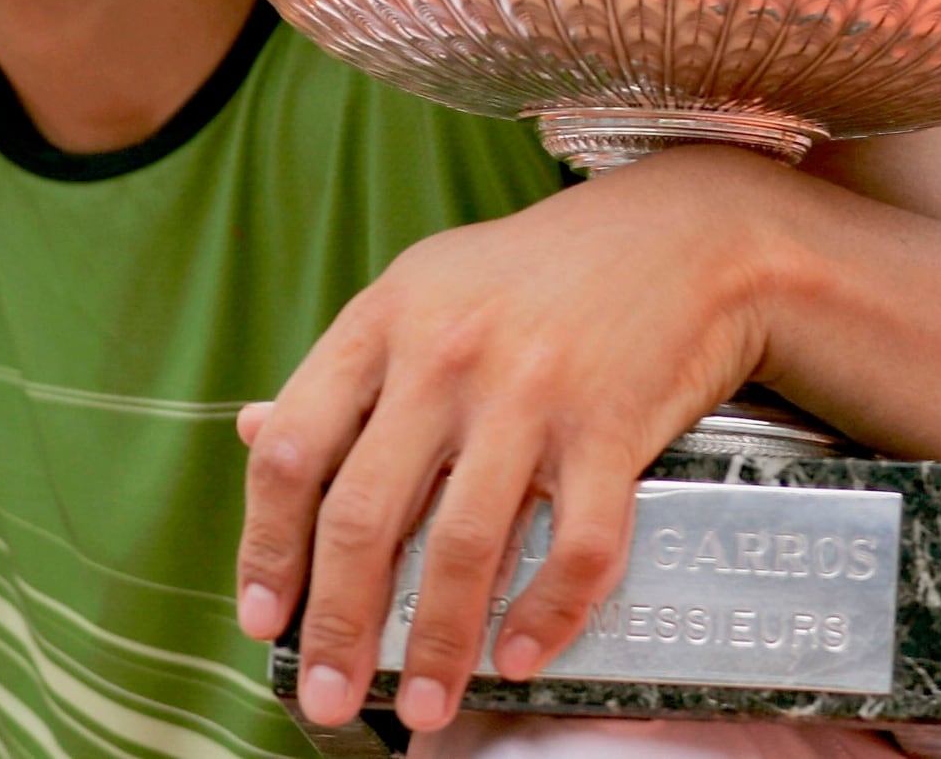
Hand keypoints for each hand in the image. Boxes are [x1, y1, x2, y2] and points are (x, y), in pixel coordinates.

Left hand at [233, 146, 790, 731]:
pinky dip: (548, 613)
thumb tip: (252, 436)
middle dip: (339, 627)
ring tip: (425, 706)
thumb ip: (350, 369)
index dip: (266, 546)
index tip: (266, 618)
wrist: (688, 233)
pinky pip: (574, 543)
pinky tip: (524, 654)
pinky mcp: (612, 423)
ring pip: (463, 545)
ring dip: (437, 645)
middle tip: (329, 696)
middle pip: (364, 515)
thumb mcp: (426, 290)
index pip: (292, 450)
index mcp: (385, 320)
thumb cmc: (546, 271)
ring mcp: (531, 390)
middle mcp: (447, 354)